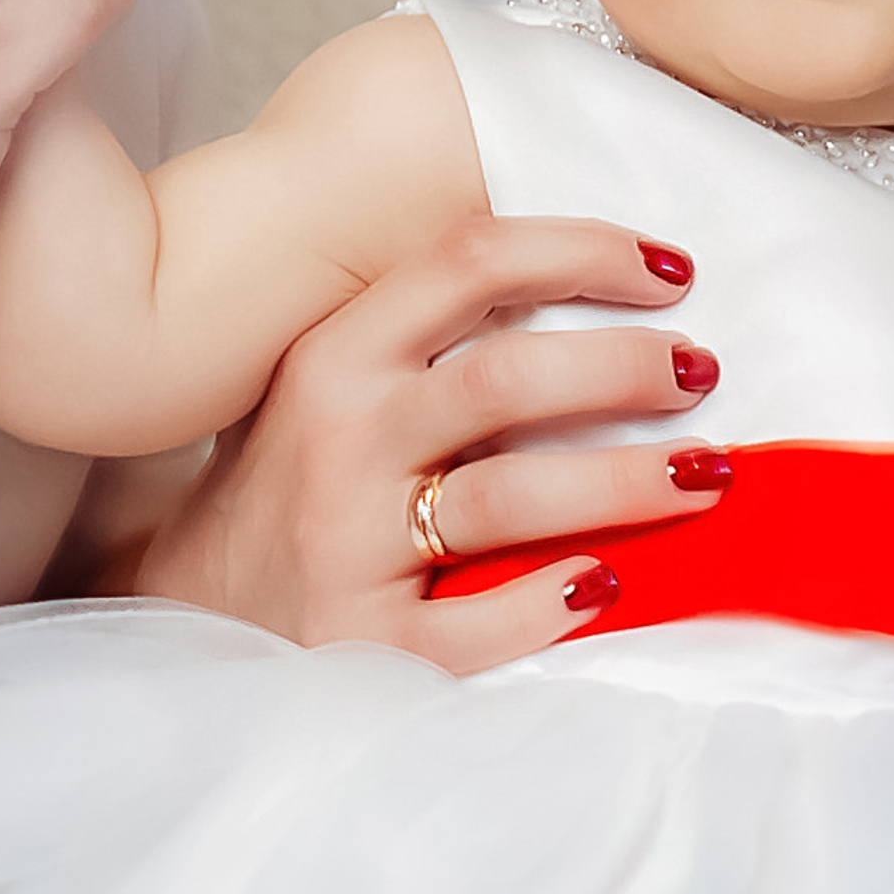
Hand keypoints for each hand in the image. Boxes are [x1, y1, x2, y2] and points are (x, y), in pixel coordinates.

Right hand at [133, 216, 733, 672]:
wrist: (186, 606)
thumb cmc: (292, 482)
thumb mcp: (333, 381)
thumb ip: (427, 335)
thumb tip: (595, 287)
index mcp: (336, 355)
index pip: (469, 262)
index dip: (583, 250)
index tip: (672, 269)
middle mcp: (338, 439)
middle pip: (506, 380)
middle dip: (624, 369)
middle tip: (701, 372)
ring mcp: (343, 545)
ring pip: (509, 500)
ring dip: (625, 482)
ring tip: (706, 473)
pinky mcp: (356, 643)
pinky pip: (472, 627)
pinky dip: (549, 606)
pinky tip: (610, 588)